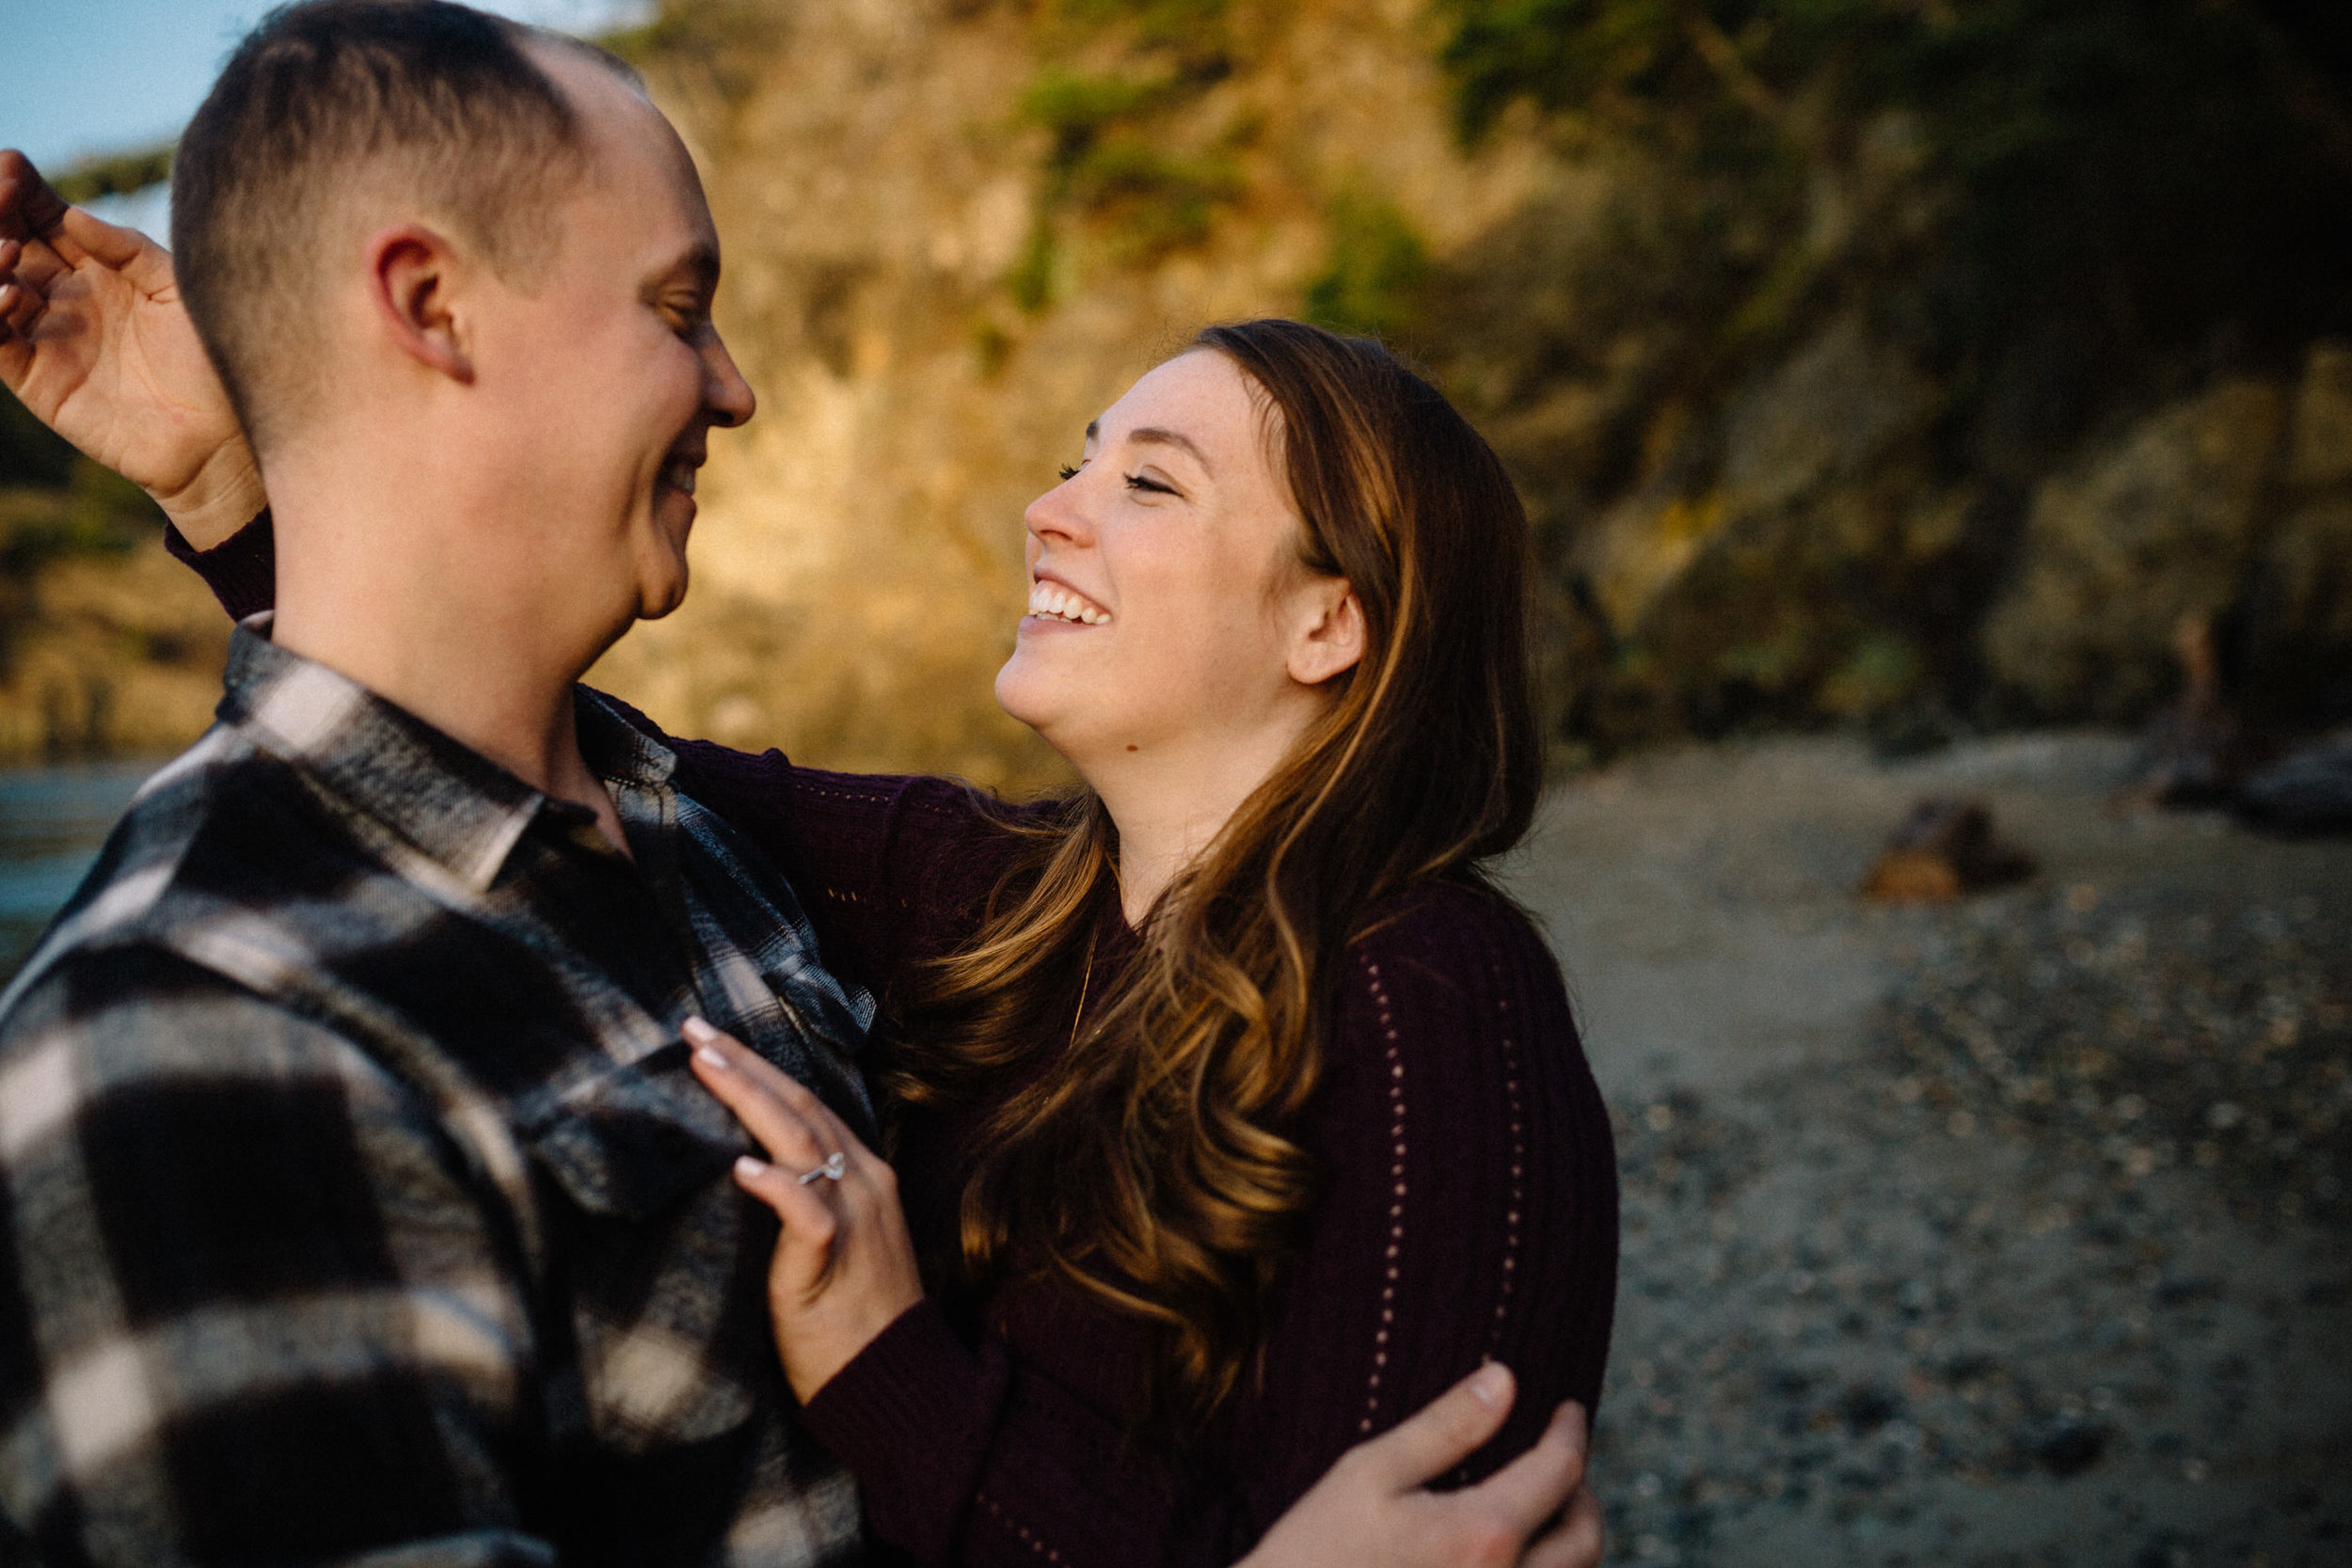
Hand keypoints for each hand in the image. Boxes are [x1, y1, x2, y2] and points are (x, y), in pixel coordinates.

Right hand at [0, 149, 261, 547]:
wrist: (221, 437)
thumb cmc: (212, 359)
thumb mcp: (178, 290)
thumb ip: (129, 250)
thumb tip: (73, 213)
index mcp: (98, 265)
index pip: (41, 215)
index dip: (20, 188)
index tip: (11, 164)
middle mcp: (64, 295)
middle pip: (6, 240)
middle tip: (0, 197)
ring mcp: (46, 335)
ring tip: (8, 251)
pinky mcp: (36, 379)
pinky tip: (11, 296)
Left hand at [684, 1015, 924, 1403]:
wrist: (895, 1381)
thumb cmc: (856, 1321)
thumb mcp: (838, 1245)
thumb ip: (808, 1202)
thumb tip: (752, 1170)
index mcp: (865, 1177)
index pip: (808, 1105)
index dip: (760, 1068)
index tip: (713, 1041)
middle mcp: (863, 1184)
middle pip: (799, 1106)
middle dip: (744, 1063)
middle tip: (694, 1029)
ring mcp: (853, 1217)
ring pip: (800, 1139)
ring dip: (748, 1097)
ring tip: (704, 1064)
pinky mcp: (833, 1257)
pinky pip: (806, 1211)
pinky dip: (775, 1184)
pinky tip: (741, 1166)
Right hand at [1242, 1365, 1603, 1567]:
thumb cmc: (1316, 1551)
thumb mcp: (1370, 1473)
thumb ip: (1445, 1428)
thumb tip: (1506, 1380)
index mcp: (1485, 1535)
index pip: (1560, 1472)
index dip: (1571, 1432)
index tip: (1568, 1410)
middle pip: (1586, 1538)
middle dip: (1583, 1492)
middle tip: (1560, 1459)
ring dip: (1570, 1539)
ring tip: (1541, 1505)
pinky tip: (1511, 1552)